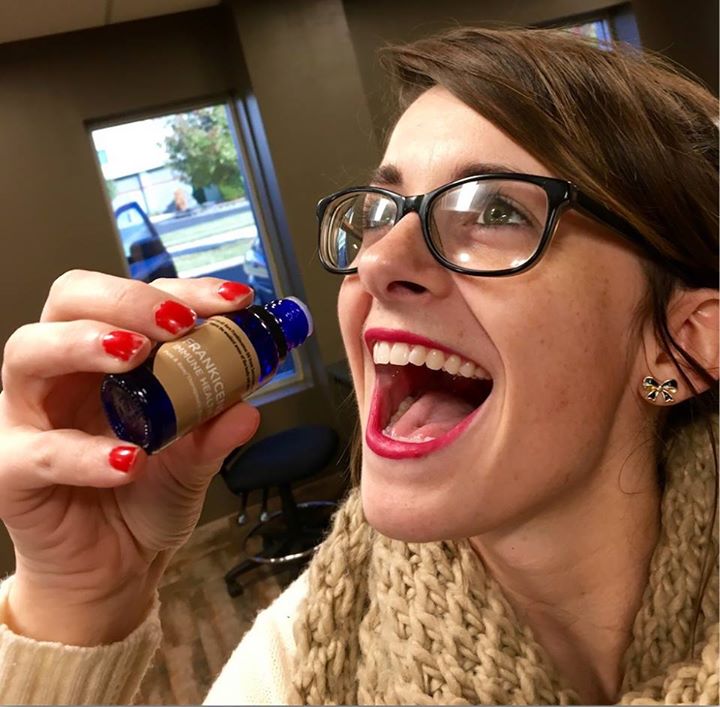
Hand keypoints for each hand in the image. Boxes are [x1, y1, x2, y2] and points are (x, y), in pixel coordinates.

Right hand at [0, 271, 259, 644]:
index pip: (135, 300)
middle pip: (70, 301)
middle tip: (177, 321)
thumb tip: (248, 408)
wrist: (116, 565)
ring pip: (28, 352)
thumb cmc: (146, 496)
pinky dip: (84, 452)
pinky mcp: (12, 470)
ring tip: (138, 355)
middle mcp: (64, 375)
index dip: (183, 291)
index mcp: (109, 359)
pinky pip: (37, 452)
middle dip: (126, 299)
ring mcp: (29, 417)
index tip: (234, 301)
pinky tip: (130, 460)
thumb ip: (215, 430)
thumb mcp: (195, 458)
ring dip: (86, 343)